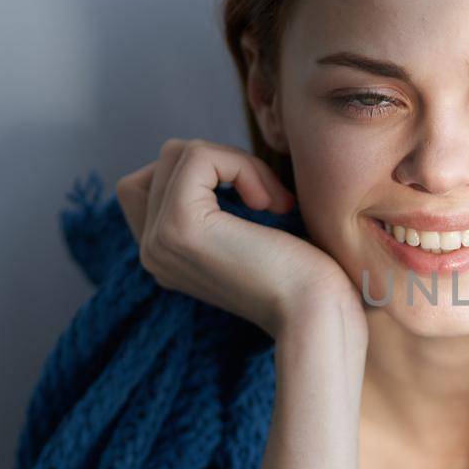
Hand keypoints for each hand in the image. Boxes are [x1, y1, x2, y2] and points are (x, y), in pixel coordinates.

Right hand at [115, 139, 363, 342]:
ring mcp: (158, 240)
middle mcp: (150, 251)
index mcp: (164, 255)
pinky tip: (270, 205)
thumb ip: (215, 203)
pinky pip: (197, 156)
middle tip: (271, 201)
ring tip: (273, 204)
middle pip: (166, 161)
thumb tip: (202, 154)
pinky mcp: (179, 225)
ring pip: (180, 154)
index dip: (206, 174)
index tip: (256, 203)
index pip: (150, 181)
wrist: (318, 313)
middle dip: (225, 163)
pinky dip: (242, 165)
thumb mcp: (246, 232)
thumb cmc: (303, 275)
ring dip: (238, 164)